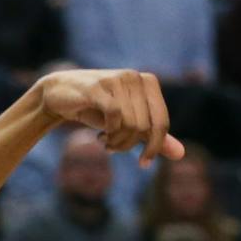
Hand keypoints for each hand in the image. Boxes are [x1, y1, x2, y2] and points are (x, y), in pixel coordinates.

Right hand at [36, 69, 180, 164]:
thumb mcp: (129, 124)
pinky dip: (109, 134)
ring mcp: (118, 79)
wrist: (59, 95)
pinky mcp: (99, 87)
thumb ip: (154, 137)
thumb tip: (181, 154)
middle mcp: (136, 77)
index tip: (143, 163)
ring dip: (117, 143)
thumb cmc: (97, 109)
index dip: (155, 147)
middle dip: (129, 146)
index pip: (162, 123)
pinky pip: (115, 117)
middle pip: (145, 128)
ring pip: (131, 125)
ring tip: (106, 142)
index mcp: (149, 82)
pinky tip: (100, 137)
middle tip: (113, 148)